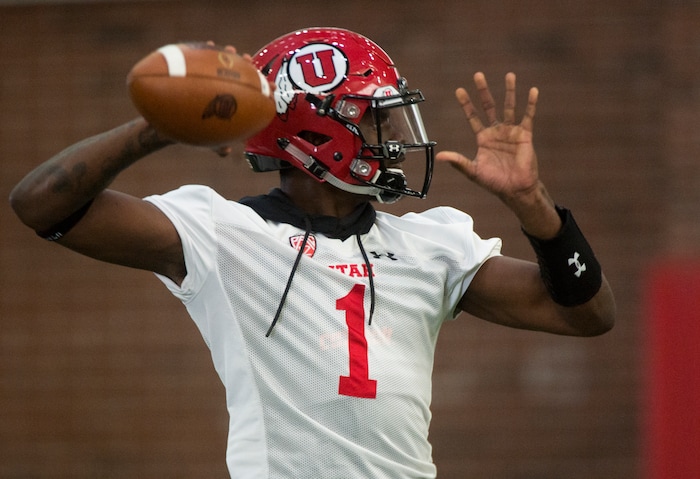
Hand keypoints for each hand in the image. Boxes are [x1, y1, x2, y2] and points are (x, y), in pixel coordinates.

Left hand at [436, 72, 539, 203]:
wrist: (515, 189)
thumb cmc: (494, 182)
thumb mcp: (473, 171)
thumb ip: (458, 161)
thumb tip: (440, 156)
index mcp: (483, 138)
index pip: (472, 117)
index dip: (466, 104)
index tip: (460, 90)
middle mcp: (496, 132)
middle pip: (489, 106)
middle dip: (483, 91)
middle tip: (478, 75)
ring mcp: (511, 132)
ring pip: (509, 106)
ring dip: (509, 91)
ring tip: (509, 75)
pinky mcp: (525, 135)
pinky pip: (528, 116)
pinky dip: (530, 104)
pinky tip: (532, 91)